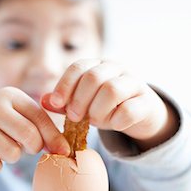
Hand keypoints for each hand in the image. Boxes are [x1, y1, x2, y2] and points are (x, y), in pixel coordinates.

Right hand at [0, 87, 69, 175]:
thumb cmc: (2, 123)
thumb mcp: (22, 116)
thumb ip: (45, 129)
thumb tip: (64, 150)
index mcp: (10, 95)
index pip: (40, 119)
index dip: (54, 139)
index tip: (62, 152)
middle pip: (29, 137)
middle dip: (32, 148)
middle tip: (21, 145)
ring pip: (12, 154)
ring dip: (10, 157)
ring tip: (0, 146)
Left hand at [42, 59, 178, 150]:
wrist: (138, 113)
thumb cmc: (104, 106)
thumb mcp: (82, 104)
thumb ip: (63, 102)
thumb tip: (43, 101)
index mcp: (97, 65)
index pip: (78, 67)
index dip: (65, 84)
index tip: (57, 104)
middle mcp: (116, 69)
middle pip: (94, 77)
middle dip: (80, 100)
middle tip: (74, 117)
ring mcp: (134, 83)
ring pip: (112, 90)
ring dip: (98, 110)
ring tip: (94, 121)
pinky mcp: (146, 101)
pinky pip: (130, 109)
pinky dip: (117, 120)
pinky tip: (113, 124)